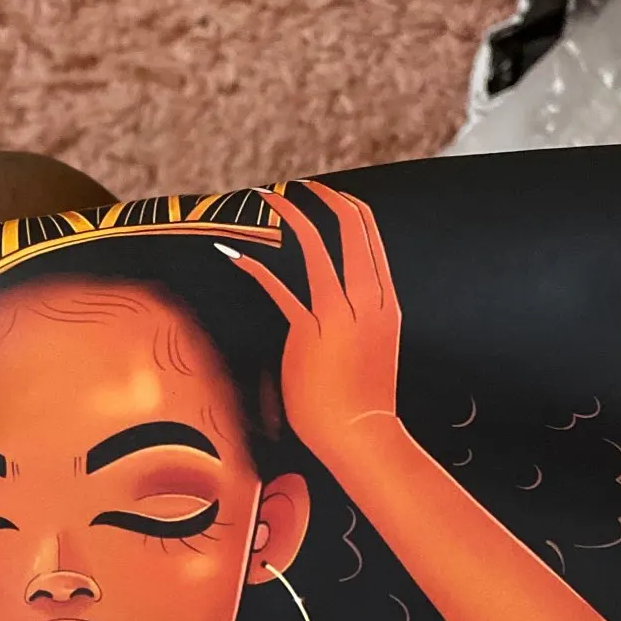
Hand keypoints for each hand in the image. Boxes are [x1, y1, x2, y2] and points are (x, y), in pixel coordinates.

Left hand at [229, 182, 403, 472]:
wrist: (361, 434)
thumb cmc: (362, 399)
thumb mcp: (373, 348)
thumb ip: (361, 320)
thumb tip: (342, 309)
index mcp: (384, 300)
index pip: (369, 235)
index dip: (345, 207)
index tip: (323, 196)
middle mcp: (366, 299)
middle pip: (351, 226)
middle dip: (322, 197)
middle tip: (296, 185)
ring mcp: (338, 314)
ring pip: (315, 246)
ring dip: (288, 214)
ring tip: (266, 197)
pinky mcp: (308, 332)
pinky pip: (279, 288)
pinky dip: (255, 267)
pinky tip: (236, 254)